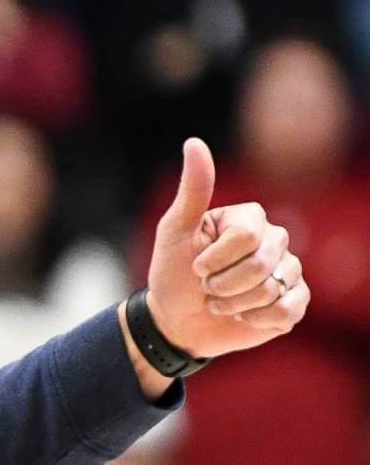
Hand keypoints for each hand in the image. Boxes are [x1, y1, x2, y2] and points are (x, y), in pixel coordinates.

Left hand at [145, 138, 308, 358]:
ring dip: (233, 304)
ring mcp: (288, 272)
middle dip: (221, 284)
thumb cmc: (172, 274)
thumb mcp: (174, 231)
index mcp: (250, 219)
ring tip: (220, 303)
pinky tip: (242, 317)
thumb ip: (192, 190)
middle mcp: (275, 241)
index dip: (215, 259)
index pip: (248, 236)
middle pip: (261, 264)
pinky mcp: (293, 303)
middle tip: (206, 288)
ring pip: (272, 289)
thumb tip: (194, 142)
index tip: (196, 266)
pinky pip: (286, 310)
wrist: (175, 321)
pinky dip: (255, 320)